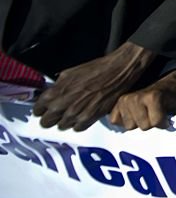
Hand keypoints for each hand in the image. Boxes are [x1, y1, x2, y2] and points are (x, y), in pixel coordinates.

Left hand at [33, 42, 155, 130]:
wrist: (116, 71)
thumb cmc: (96, 69)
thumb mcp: (69, 73)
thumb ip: (56, 87)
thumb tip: (50, 95)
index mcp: (55, 93)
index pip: (37, 110)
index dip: (41, 108)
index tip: (44, 108)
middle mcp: (62, 106)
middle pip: (46, 122)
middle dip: (50, 117)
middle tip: (56, 112)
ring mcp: (76, 114)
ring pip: (61, 126)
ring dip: (65, 120)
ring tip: (73, 111)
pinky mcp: (89, 119)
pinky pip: (77, 128)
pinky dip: (78, 123)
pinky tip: (82, 113)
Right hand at [109, 70, 175, 130]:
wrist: (163, 80)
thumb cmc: (174, 93)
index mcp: (153, 97)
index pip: (156, 123)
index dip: (164, 123)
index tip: (167, 118)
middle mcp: (135, 98)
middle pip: (143, 126)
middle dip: (151, 123)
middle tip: (155, 114)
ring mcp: (123, 102)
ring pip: (130, 127)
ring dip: (138, 122)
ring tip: (145, 113)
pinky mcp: (115, 106)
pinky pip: (117, 122)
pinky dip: (125, 120)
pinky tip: (134, 114)